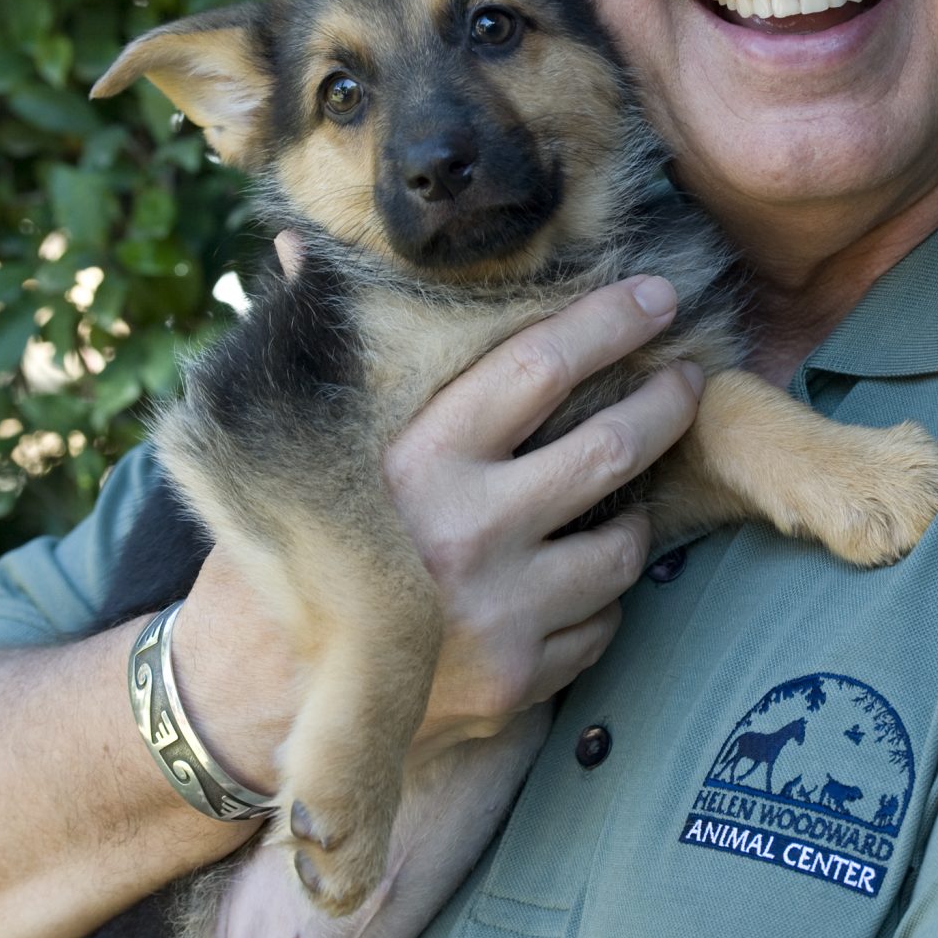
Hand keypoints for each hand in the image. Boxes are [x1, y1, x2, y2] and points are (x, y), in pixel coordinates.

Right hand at [172, 264, 701, 785]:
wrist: (252, 697)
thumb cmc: (283, 547)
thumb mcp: (292, 444)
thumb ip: (316, 345)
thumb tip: (295, 240)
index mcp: (416, 459)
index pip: (538, 366)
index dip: (609, 323)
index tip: (657, 296)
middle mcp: (464, 532)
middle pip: (610, 448)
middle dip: (664, 403)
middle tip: (685, 378)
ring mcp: (498, 613)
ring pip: (623, 545)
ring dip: (632, 516)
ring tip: (621, 497)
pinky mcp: (516, 680)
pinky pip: (602, 623)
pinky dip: (597, 601)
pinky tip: (568, 585)